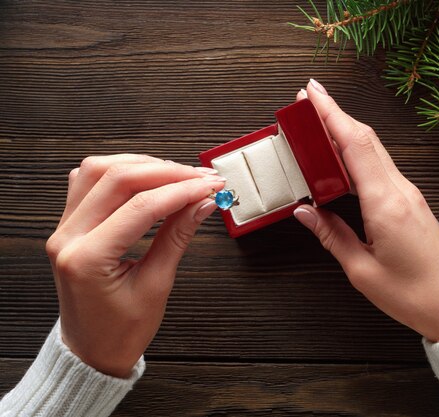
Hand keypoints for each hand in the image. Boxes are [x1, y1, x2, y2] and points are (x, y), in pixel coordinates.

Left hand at [45, 154, 223, 376]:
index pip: (140, 206)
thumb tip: (202, 203)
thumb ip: (177, 237)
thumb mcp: (156, 286)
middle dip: (166, 172)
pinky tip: (144, 177)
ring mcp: (64, 228)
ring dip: (142, 165)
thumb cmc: (120, 330)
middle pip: (116, 178)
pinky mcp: (70, 225)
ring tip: (177, 175)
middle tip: (201, 177)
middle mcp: (67, 237)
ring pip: (99, 170)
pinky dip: (119, 172)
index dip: (181, 191)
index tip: (209, 186)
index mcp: (86, 259)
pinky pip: (88, 181)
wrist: (93, 350)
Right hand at [294, 80, 438, 341]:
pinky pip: (382, 168)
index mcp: (385, 204)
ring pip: (375, 151)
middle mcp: (400, 191)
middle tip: (307, 100)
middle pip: (366, 140)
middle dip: (335, 114)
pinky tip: (344, 158)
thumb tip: (305, 211)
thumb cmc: (413, 296)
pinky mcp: (412, 203)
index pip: (354, 146)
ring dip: (347, 132)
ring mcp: (410, 194)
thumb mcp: (362, 270)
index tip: (310, 93)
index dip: (331, 115)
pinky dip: (359, 154)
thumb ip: (332, 235)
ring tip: (319, 124)